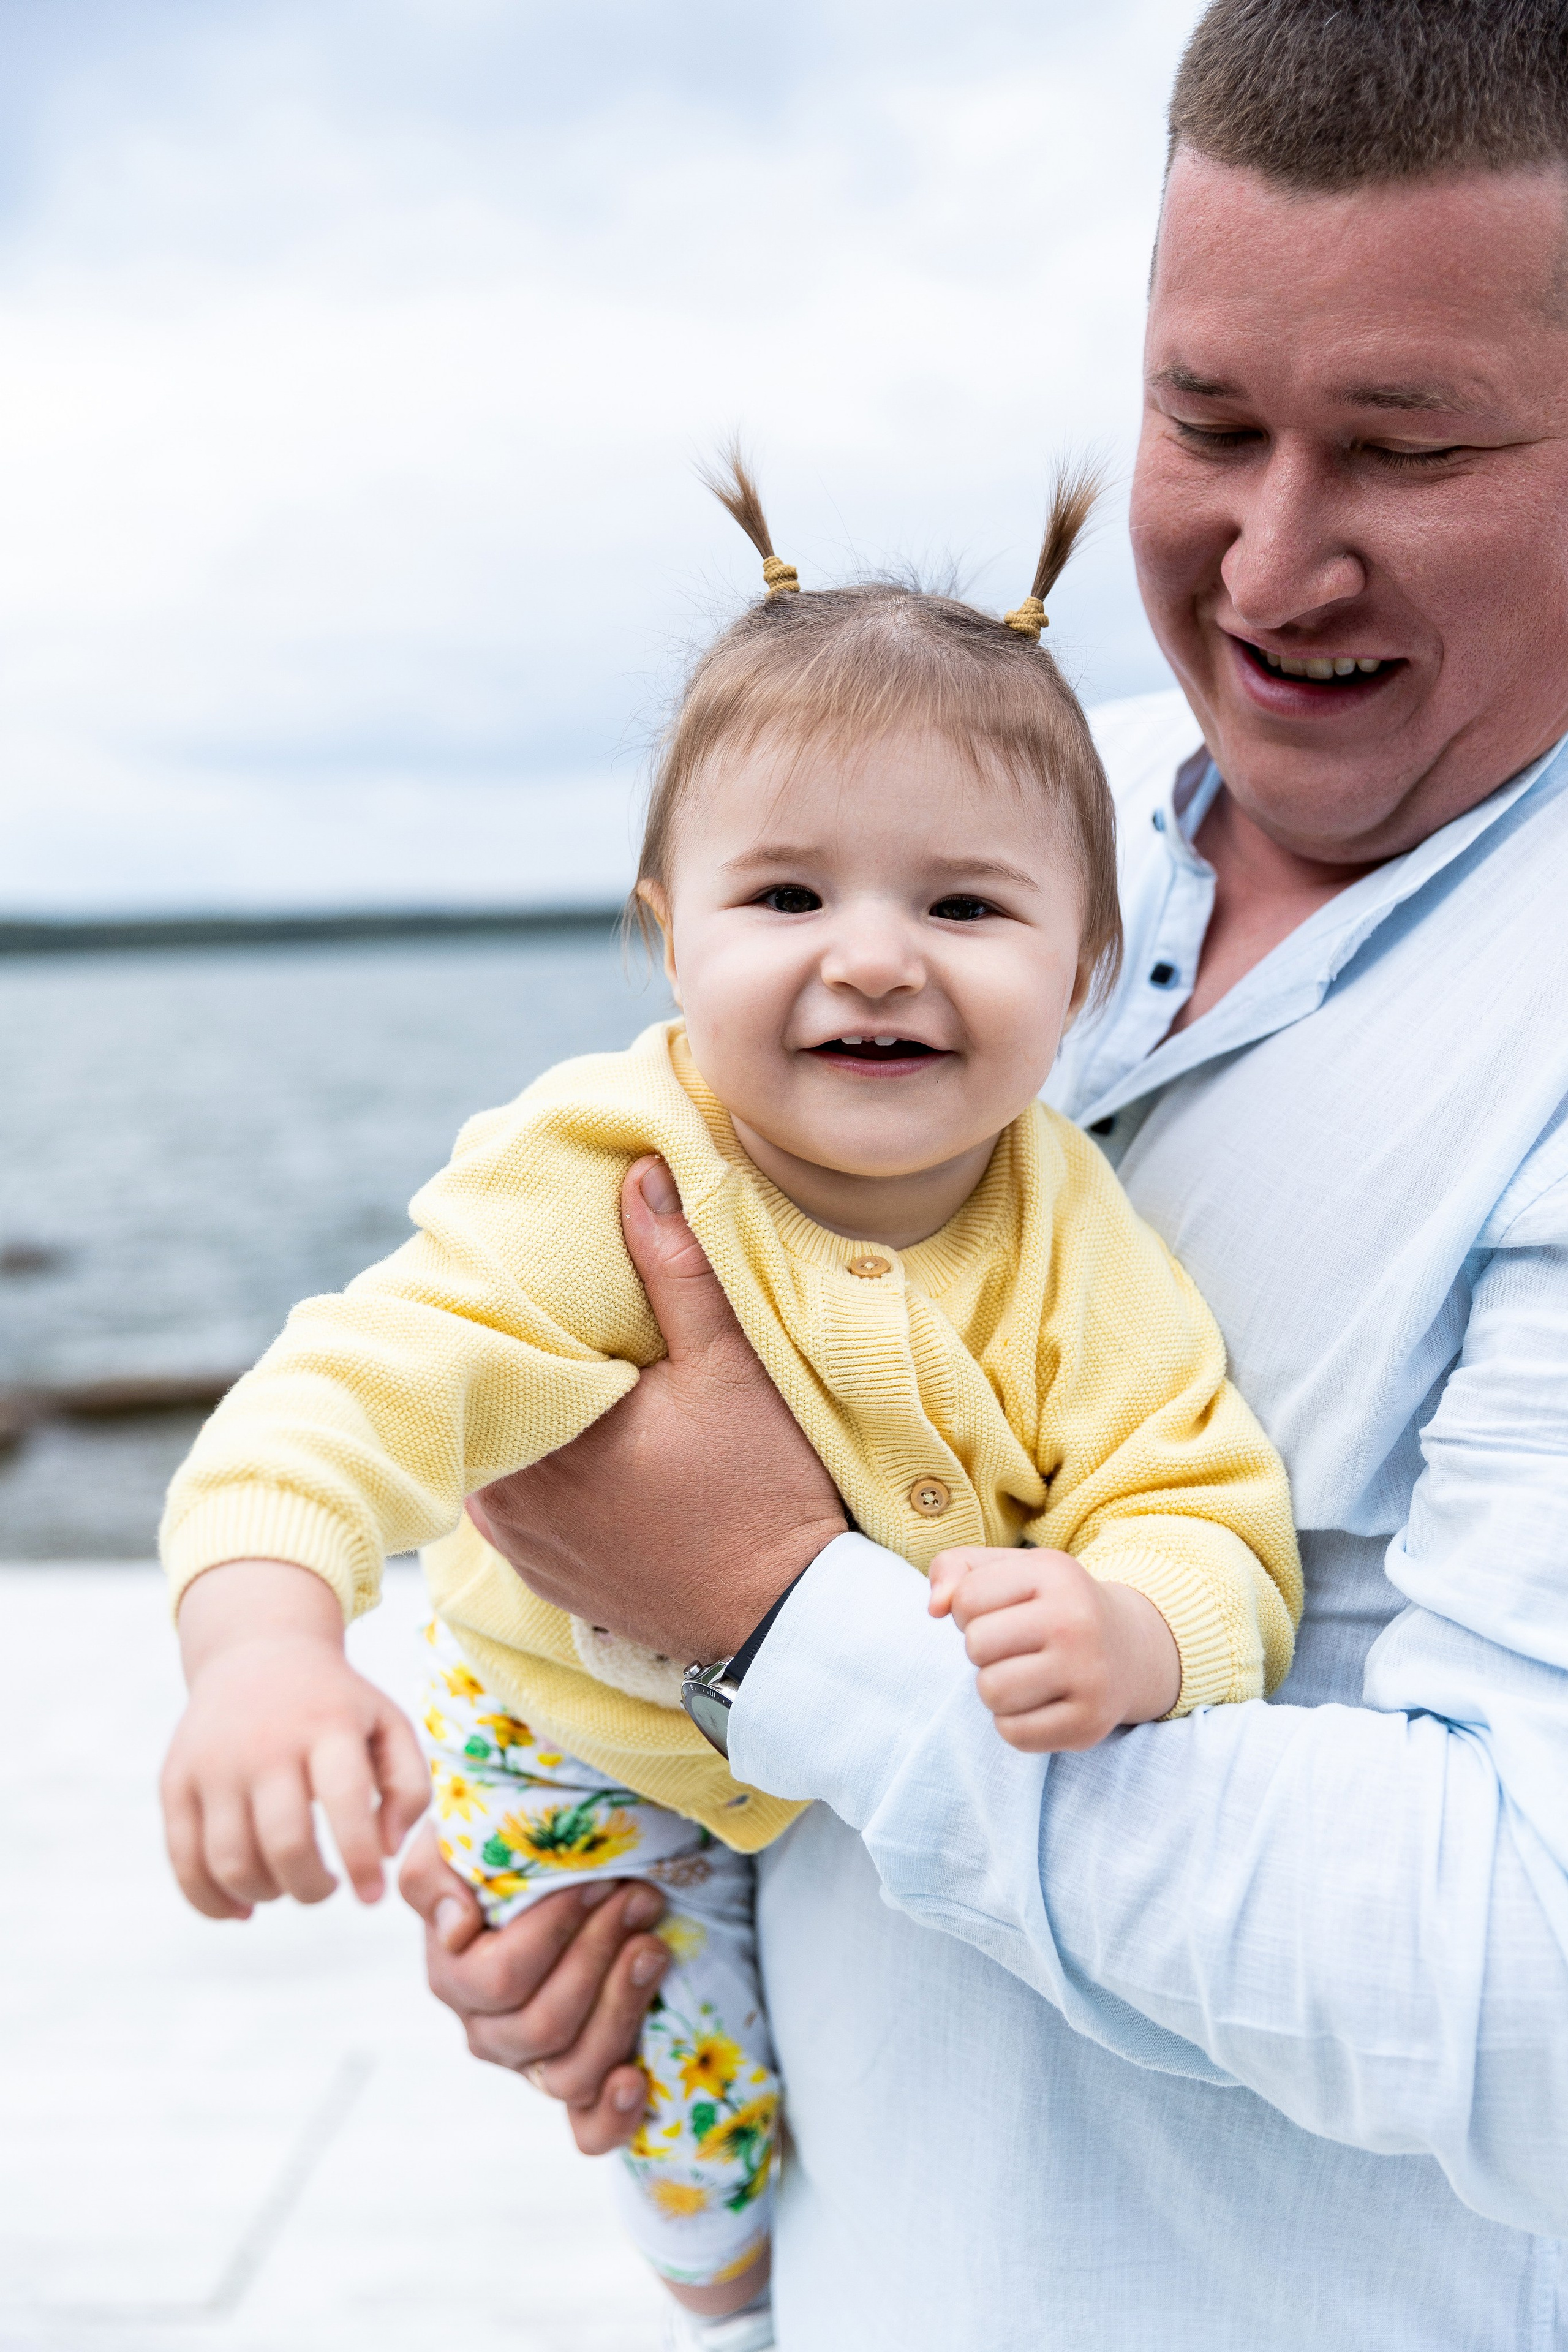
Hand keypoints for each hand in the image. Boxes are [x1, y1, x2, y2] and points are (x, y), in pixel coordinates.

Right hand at [162, 1558, 428, 1918]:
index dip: (361, 1861)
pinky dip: (212, 1901)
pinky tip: (243, 1906)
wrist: (257, 1652)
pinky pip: (183, 1862)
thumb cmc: (335, 1705)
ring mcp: (213, 1762)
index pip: (345, 1802)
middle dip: (312, 1888)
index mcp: (327, 1724)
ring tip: (287, 1885)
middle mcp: (265, 1742)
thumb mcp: (388, 1725)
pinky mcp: (175, 1781)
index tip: (373, 1896)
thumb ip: (410, 1787)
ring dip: (267, 1894)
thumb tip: (388, 1852)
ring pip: (231, 1862)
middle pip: (285, 1843)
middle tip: (327, 1887)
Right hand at [398, 1823, 671, 2152]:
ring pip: (572, 2072)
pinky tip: (637, 2079)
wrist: (547, 1877)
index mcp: (455, 1978)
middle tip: (641, 1899)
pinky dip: (614, 2115)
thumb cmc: (500, 1856)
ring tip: (654, 1948)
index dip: (558, 1930)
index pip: (505, 1976)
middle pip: (546, 2023)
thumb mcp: (453, 1846)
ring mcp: (533, 2066)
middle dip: (601, 1954)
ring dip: (622, 2007)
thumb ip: (433, 1878)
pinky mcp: (577, 2086)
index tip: (602, 1881)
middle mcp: (489, 2033)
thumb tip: (456, 1928)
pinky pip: (588, 2130)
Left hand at [467, 1154, 848, 1661]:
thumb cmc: (764, 1493)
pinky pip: (514, 1494)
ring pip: (493, 1444)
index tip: (511, 1248)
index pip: (482, 1343)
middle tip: (528, 1283)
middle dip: (505, 1344)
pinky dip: (534, 1457)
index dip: (495, 1292)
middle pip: (481, 1396)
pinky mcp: (544, 1572)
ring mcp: (519, 1543)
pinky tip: (570, 1423)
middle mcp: (504, 1500)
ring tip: (549, 1347)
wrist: (785, 1621)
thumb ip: (680, 1269)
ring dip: (518, 1403)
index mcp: (539, 1440)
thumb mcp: (733, 1367)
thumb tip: (642, 1171)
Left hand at [928, 1546, 1180, 1750]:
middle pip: (976, 1646)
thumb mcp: (1007, 1569)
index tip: (1001, 1612)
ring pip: (991, 1692)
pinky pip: (1014, 1734)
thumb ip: (954, 1568)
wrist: (1127, 1647)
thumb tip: (935, 1608)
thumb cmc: (1048, 1603)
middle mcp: (1077, 1621)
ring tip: (1022, 1673)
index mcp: (1053, 1572)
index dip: (968, 1610)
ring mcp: (1088, 1675)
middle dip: (982, 1649)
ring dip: (995, 1688)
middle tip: (1013, 1647)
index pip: (965, 1599)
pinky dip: (1014, 1722)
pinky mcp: (1089, 1723)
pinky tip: (1038, 1701)